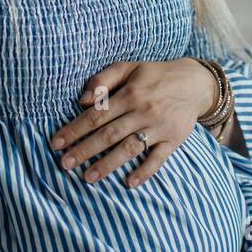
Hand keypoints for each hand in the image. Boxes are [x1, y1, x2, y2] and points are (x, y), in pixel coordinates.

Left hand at [49, 59, 218, 187]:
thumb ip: (103, 79)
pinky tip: (129, 183)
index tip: (56, 143)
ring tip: (88, 177)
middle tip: (64, 164)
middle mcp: (143, 111)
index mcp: (129, 93)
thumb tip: (82, 100)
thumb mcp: (129, 67)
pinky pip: (158, 159)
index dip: (74, 129)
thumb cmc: (155, 75)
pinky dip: (144, 172)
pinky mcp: (174, 140)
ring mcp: (159, 127)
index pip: (96, 115)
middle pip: (109, 134)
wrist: (195, 82)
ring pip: (130, 148)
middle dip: (85, 150)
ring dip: (108, 164)